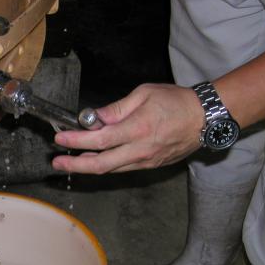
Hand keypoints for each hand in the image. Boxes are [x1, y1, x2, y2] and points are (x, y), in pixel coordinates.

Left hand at [51, 83, 204, 173]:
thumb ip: (116, 108)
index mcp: (138, 129)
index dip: (76, 141)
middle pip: (101, 165)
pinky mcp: (151, 165)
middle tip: (57, 163)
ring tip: (71, 162)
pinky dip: (106, 165)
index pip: (99, 140)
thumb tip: (94, 118)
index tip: (60, 139)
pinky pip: (123, 168)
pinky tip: (95, 160)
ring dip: (88, 167)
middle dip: (75, 165)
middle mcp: (140, 149)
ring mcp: (146, 161)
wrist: (206, 118)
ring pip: (111, 169)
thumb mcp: (144, 94)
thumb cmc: (177, 102)